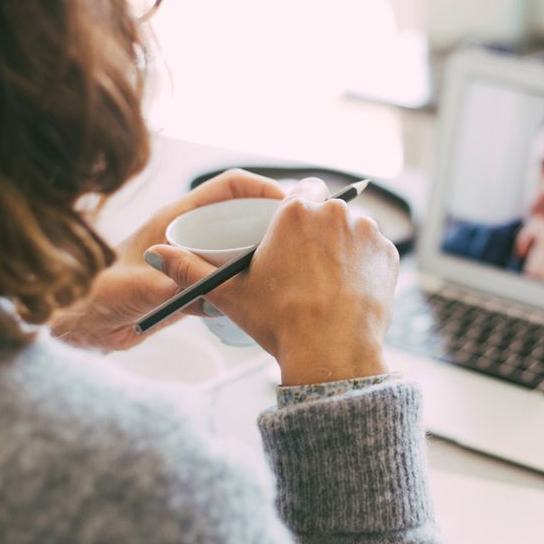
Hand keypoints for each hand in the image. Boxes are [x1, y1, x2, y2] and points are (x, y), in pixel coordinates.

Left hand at [50, 169, 284, 350]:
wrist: (78, 323)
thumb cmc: (94, 294)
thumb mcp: (134, 288)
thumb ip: (168, 285)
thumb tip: (203, 288)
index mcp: (175, 218)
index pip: (228, 188)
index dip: (262, 189)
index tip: (287, 206)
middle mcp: (188, 235)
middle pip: (242, 218)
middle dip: (271, 227)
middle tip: (298, 245)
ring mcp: (191, 263)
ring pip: (238, 252)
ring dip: (260, 262)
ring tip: (285, 276)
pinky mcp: (190, 290)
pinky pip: (227, 285)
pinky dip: (242, 294)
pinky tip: (255, 307)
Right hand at [147, 178, 397, 384]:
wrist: (333, 353)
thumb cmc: (280, 322)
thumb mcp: (229, 294)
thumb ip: (189, 268)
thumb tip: (154, 253)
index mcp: (297, 212)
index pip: (301, 189)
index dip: (296, 209)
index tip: (290, 232)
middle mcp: (337, 213)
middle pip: (328, 210)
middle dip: (318, 232)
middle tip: (306, 266)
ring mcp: (369, 233)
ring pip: (353, 230)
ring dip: (343, 246)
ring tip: (328, 282)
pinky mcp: (389, 256)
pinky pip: (374, 252)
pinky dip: (364, 266)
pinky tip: (350, 290)